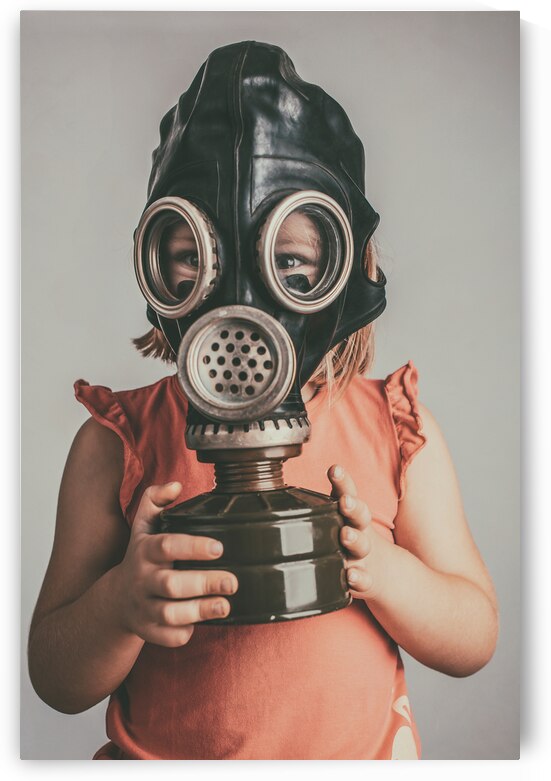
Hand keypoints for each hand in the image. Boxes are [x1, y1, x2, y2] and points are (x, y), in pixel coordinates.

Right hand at [116, 481, 237, 646]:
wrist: (115, 600)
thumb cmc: (140, 558)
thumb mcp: (143, 526)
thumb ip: (155, 499)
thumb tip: (176, 485)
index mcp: (145, 551)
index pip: (167, 546)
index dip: (193, 547)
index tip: (219, 548)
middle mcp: (143, 579)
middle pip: (172, 584)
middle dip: (204, 583)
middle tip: (233, 582)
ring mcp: (144, 607)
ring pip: (170, 614)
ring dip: (199, 610)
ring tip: (225, 605)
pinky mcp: (148, 631)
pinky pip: (167, 636)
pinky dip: (183, 633)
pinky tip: (200, 623)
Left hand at [328, 465, 377, 599]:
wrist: (380, 571)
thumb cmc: (348, 537)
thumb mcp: (336, 520)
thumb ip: (315, 508)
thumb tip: (271, 492)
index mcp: (350, 513)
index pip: (347, 492)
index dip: (341, 480)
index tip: (334, 470)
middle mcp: (359, 530)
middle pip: (360, 515)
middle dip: (353, 507)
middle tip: (345, 502)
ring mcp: (363, 555)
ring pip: (362, 545)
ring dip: (355, 539)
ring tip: (346, 535)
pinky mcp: (366, 578)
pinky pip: (364, 580)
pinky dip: (359, 578)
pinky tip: (351, 576)